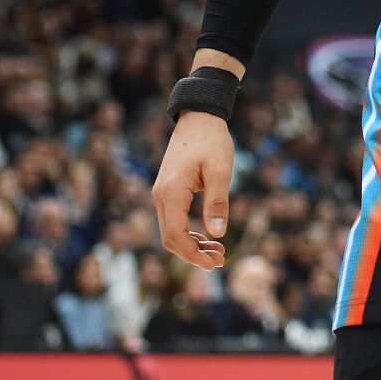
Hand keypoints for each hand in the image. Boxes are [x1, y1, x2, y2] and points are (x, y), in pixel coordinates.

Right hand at [153, 110, 232, 269]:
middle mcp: (160, 196)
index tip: (215, 263)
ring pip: (170, 231)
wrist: (198, 116)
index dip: (193, 254)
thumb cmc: (211, 141)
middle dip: (193, 254)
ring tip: (218, 252)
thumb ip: (217, 202)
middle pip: (170, 239)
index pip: (176, 235)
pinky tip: (207, 237)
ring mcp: (161, 194)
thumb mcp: (220, 171)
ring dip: (192, 245)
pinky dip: (188, 233)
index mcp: (171, 193)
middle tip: (220, 261)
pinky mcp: (167, 191)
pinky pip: (173, 220)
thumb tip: (218, 234)